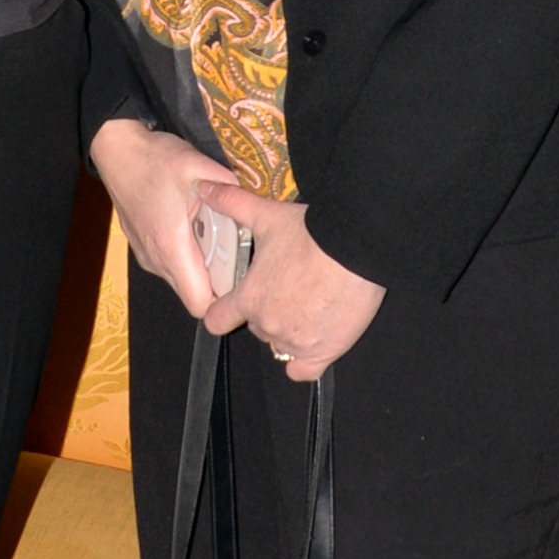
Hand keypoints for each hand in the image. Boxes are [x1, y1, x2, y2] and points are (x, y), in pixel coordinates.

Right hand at [90, 117, 239, 317]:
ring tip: (215, 239)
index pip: (200, 303)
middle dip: (217, 285)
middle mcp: (157, 260)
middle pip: (194, 296)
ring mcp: (147, 257)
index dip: (224, 301)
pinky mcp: (143, 250)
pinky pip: (171, 268)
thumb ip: (228, 185)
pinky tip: (195, 231)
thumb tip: (253, 199)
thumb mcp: (197, 165)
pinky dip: (187, 259)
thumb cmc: (154, 159)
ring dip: (201, 270)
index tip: (241, 280)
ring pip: (182, 282)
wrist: (117, 151)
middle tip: (234, 255)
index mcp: (172, 246)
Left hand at [197, 186, 385, 380]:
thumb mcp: (267, 215)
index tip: (232, 304)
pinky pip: (303, 370)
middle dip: (267, 312)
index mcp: (248, 298)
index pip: (216, 320)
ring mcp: (294, 342)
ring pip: (280, 345)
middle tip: (288, 288)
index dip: (223, 311)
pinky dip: (305, 361)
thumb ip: (231, 204)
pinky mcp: (322, 352)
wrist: (355, 250)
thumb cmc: (311, 234)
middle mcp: (266, 325)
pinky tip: (313, 342)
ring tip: (308, 306)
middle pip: (256, 327)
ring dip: (288, 330)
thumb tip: (203, 187)